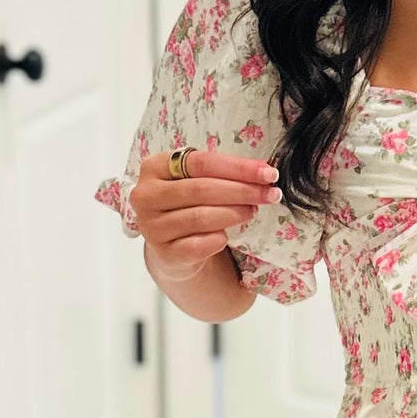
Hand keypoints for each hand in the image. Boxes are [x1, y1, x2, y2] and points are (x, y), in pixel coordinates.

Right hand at [128, 145, 275, 280]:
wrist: (174, 249)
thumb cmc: (189, 206)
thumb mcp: (197, 182)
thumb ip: (221, 173)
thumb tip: (263, 171)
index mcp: (153, 167)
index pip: (200, 162)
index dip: (237, 167)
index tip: (268, 172)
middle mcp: (146, 196)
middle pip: (201, 189)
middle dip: (242, 190)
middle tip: (270, 193)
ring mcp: (152, 227)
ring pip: (201, 217)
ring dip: (234, 213)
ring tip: (253, 210)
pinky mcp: (164, 254)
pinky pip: (198, 245)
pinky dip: (218, 238)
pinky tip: (227, 236)